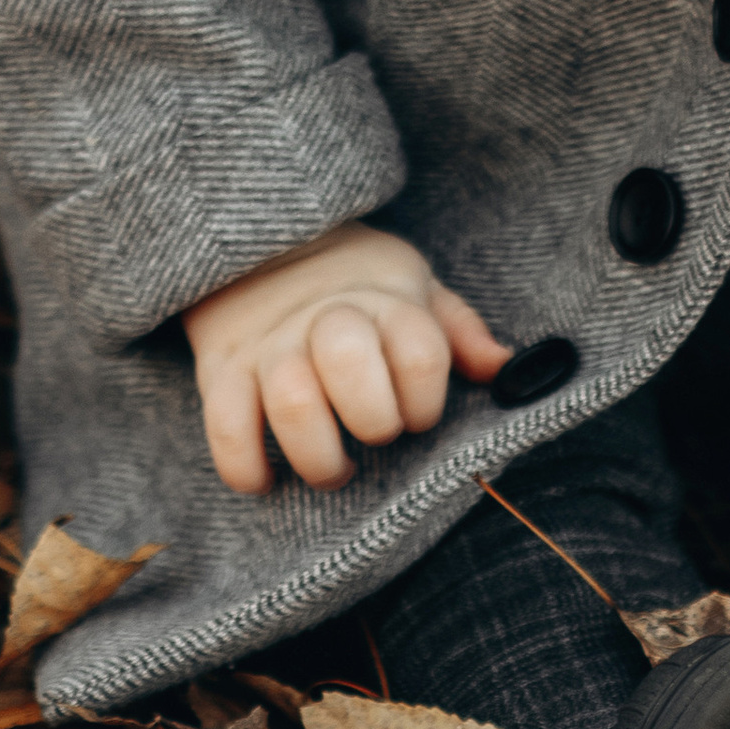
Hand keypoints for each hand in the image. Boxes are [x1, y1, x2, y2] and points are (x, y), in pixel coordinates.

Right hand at [185, 227, 505, 493]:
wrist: (262, 249)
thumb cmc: (358, 284)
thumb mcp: (416, 288)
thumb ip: (458, 331)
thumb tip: (507, 367)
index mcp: (385, 299)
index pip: (420, 351)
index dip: (427, 399)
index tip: (419, 414)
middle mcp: (326, 320)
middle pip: (350, 364)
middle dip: (374, 419)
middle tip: (377, 435)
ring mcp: (270, 347)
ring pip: (292, 403)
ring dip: (318, 455)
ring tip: (334, 469)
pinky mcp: (221, 372)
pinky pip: (226, 427)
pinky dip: (246, 467)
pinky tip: (268, 479)